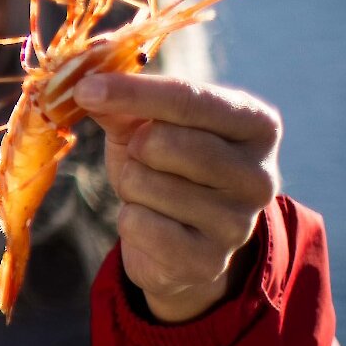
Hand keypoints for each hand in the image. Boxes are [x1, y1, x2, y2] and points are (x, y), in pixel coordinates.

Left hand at [74, 72, 282, 323]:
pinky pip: (138, 225)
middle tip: (143, 157)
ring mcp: (238, 223)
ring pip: (145, 183)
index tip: (86, 88)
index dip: (133, 92)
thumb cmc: (166, 167)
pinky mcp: (209, 261)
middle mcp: (259, 174)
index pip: (190, 98)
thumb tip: (85, 84)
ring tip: (152, 193)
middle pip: (163, 141)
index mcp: (257, 125)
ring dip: (130, 185)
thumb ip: (122, 103)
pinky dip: (129, 219)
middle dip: (134, 148)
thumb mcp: (146, 125)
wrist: (181, 243)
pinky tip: (153, 224)